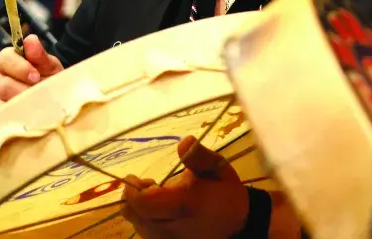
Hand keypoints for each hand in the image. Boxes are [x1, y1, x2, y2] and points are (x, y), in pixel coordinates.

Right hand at [0, 34, 62, 113]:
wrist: (52, 101)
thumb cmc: (47, 80)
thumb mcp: (49, 66)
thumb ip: (40, 54)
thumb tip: (31, 39)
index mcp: (7, 60)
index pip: (5, 58)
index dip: (21, 67)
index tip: (36, 76)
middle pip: (2, 83)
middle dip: (23, 89)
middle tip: (38, 93)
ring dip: (20, 103)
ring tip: (35, 104)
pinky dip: (12, 115)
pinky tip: (26, 113)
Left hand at [121, 135, 248, 238]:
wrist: (239, 228)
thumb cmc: (226, 195)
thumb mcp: (219, 170)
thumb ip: (200, 157)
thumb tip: (184, 141)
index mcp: (184, 205)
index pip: (143, 202)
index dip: (132, 190)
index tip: (135, 177)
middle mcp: (170, 228)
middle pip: (133, 214)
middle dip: (133, 196)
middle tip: (149, 185)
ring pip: (137, 224)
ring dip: (139, 209)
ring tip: (158, 197)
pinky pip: (145, 233)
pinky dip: (146, 220)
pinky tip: (161, 212)